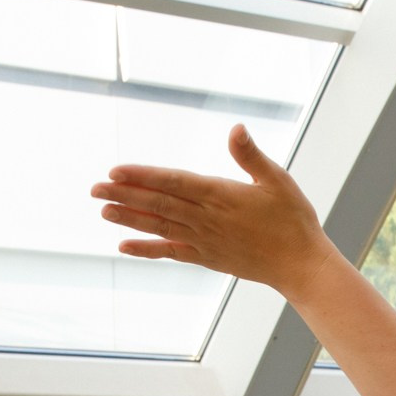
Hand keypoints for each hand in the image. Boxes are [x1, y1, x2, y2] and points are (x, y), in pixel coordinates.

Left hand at [91, 127, 334, 296]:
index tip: (115, 171)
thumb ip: (251, 156)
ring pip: (159, 226)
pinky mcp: (207, 257)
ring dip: (129, 219)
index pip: (173, 182)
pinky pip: (171, 252)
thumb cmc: (294, 220)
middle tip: (94, 189)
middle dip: (124, 195)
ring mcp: (204, 240)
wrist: (301, 266)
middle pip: (158, 203)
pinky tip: (124, 247)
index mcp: (221, 194)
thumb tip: (236, 129)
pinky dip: (147, 249)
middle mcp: (207, 218)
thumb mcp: (278, 181)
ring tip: (102, 211)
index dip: (142, 176)